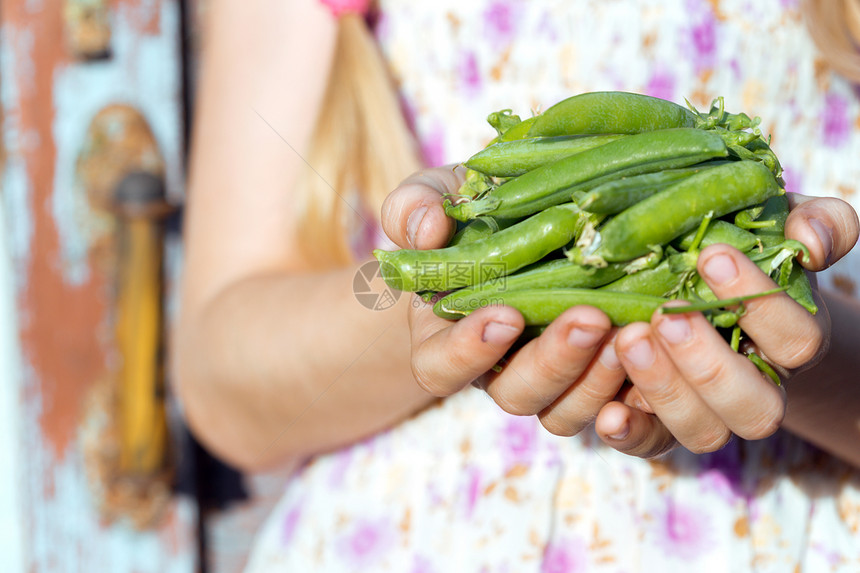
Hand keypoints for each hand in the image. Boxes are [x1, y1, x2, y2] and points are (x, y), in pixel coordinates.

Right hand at [381, 166, 632, 435]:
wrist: (512, 230)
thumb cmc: (461, 220)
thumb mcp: (429, 201)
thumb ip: (412, 209)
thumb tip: (429, 228)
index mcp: (445, 339)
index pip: (442, 366)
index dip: (469, 351)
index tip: (504, 314)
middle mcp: (497, 371)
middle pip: (518, 395)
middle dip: (554, 363)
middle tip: (590, 319)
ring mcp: (550, 380)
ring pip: (569, 411)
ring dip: (601, 379)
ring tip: (635, 332)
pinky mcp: (597, 378)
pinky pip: (617, 407)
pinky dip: (641, 395)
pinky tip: (667, 357)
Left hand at [594, 193, 859, 457]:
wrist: (694, 295)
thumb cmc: (738, 257)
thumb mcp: (778, 227)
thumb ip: (815, 224)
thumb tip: (807, 242)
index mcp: (790, 344)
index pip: (797, 341)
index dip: (760, 304)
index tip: (710, 255)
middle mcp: (754, 392)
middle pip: (753, 407)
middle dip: (708, 361)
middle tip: (666, 312)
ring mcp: (705, 415)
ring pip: (702, 431)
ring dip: (665, 388)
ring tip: (629, 338)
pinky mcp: (656, 426)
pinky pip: (649, 446)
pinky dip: (631, 433)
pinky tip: (610, 411)